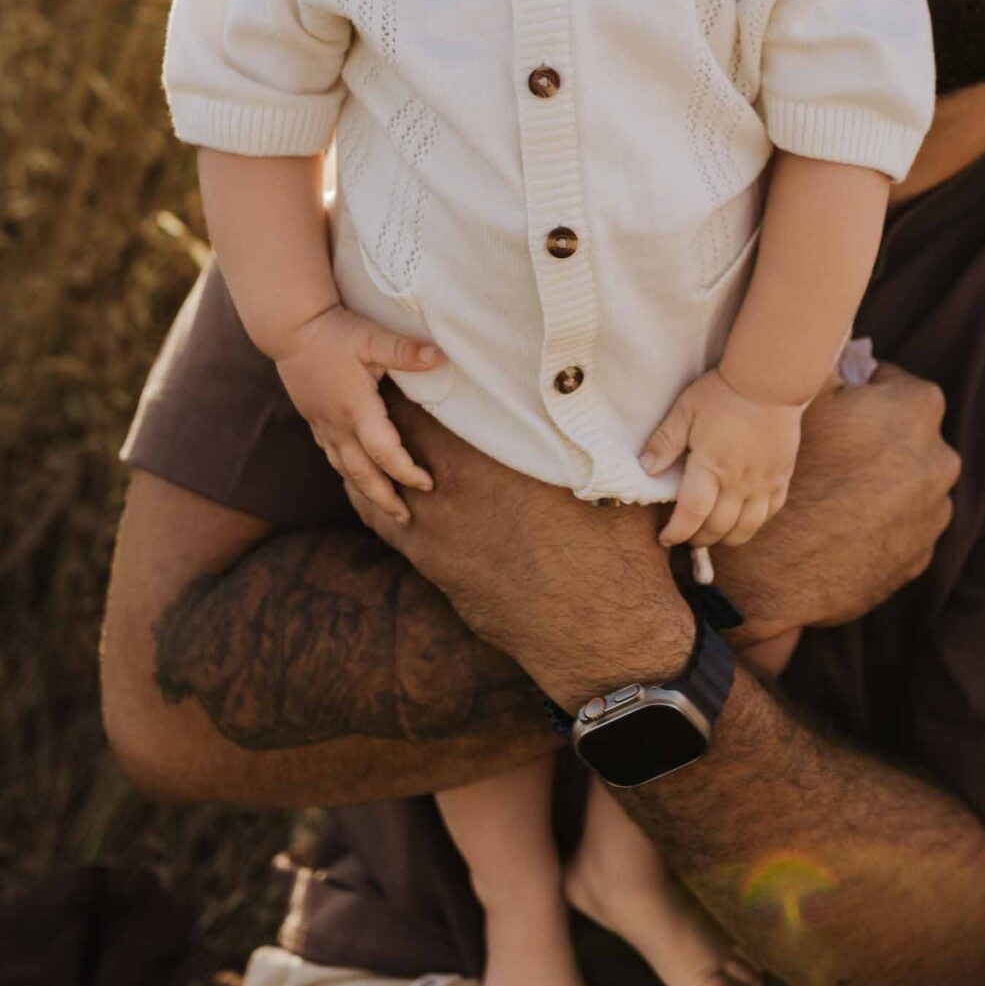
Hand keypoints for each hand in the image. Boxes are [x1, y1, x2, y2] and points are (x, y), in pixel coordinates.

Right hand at [274, 305, 443, 526]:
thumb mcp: (372, 338)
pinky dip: (347, 472)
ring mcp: (323, 425)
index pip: (385, 453)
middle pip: (362, 474)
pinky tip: (355, 476)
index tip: (428, 484)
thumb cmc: (334, 332)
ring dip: (365, 491)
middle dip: (384, 499)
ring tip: (384, 507)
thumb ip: (404, 351)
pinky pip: (332, 455)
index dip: (407, 472)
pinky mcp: (315, 419)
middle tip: (405, 518)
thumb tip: (439, 357)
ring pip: (344, 469)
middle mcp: (338, 425)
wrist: (291, 327)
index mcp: (356, 410)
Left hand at [376, 401, 692, 709]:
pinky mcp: (433, 566)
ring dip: (377, 446)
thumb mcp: (608, 476)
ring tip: (376, 417)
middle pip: (398, 433)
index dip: (420, 371)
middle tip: (391, 372)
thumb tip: (594, 387)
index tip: (418, 350)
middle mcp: (450, 493)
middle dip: (396, 402)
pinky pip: (384, 521)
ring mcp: (434, 535)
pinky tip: (370, 477)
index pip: (431, 402)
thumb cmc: (614, 551)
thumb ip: (588, 429)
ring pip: (381, 476)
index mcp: (489, 461)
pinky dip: (372, 492)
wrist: (601, 636)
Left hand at [641, 369, 802, 552]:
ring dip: (727, 538)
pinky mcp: (782, 477)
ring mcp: (764, 482)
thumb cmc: (723, 392)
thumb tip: (646, 468)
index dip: (676, 533)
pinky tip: (744, 520)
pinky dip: (755, 523)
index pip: (692, 514)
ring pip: (747, 528)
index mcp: (711, 466)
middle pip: (718, 527)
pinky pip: (770, 511)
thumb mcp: (686, 410)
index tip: (665, 538)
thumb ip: (665, 441)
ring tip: (713, 535)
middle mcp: (739, 482)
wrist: (770, 381)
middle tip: (686, 537)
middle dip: (698, 539)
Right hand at [709, 361, 956, 642]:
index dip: (858, 392)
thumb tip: (826, 321)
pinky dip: (877, 523)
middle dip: (874, 438)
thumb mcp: (801, 397)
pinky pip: (900, 526)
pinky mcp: (920, 558)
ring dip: (879, 482)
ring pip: (905, 481)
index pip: (891, 381)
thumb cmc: (789, 472)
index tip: (834, 411)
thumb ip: (824, 353)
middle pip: (903, 433)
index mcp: (918, 408)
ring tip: (833, 492)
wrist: (775, 572)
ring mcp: (934, 514)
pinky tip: (840, 524)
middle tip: (830, 452)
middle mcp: (941, 460)